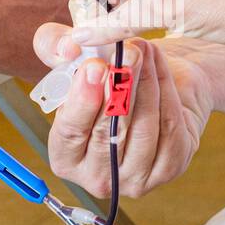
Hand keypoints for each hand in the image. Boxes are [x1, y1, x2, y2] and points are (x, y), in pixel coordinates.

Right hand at [35, 23, 214, 197]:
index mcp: (66, 158)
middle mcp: (97, 178)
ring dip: (145, 84)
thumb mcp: (74, 57)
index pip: (70, 135)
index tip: (94, 68)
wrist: (154, 83)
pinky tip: (158, 64)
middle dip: (119, 89)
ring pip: (142, 129)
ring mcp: (136, 178)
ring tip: (143, 50)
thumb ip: (55, 46)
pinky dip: (165, 90)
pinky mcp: (170, 167)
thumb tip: (66, 47)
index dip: (82, 102)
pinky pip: (169, 127)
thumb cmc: (107, 77)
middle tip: (127, 54)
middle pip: (108, 135)